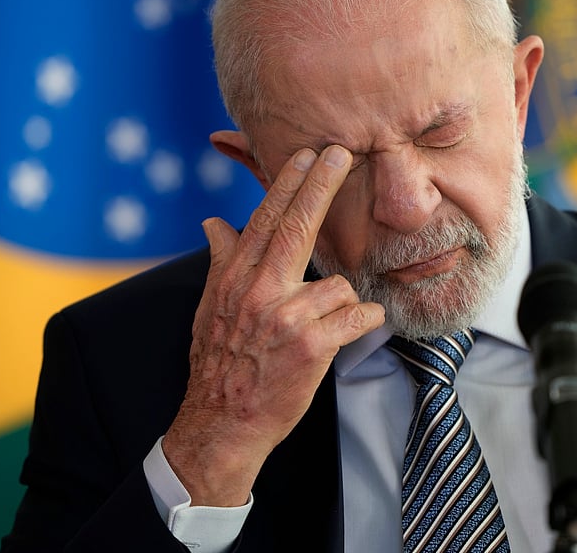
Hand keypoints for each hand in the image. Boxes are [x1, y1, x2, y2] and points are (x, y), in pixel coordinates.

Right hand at [162, 145, 384, 505]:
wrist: (222, 424)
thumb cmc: (220, 364)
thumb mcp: (210, 309)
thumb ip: (220, 261)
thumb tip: (214, 222)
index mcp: (235, 279)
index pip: (264, 220)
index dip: (287, 184)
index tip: (305, 154)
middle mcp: (258, 292)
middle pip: (297, 227)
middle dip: (321, 185)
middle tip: (342, 154)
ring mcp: (286, 318)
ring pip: (338, 284)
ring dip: (342, 301)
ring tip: (325, 325)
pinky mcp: (312, 346)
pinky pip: (358, 316)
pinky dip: (366, 320)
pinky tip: (359, 326)